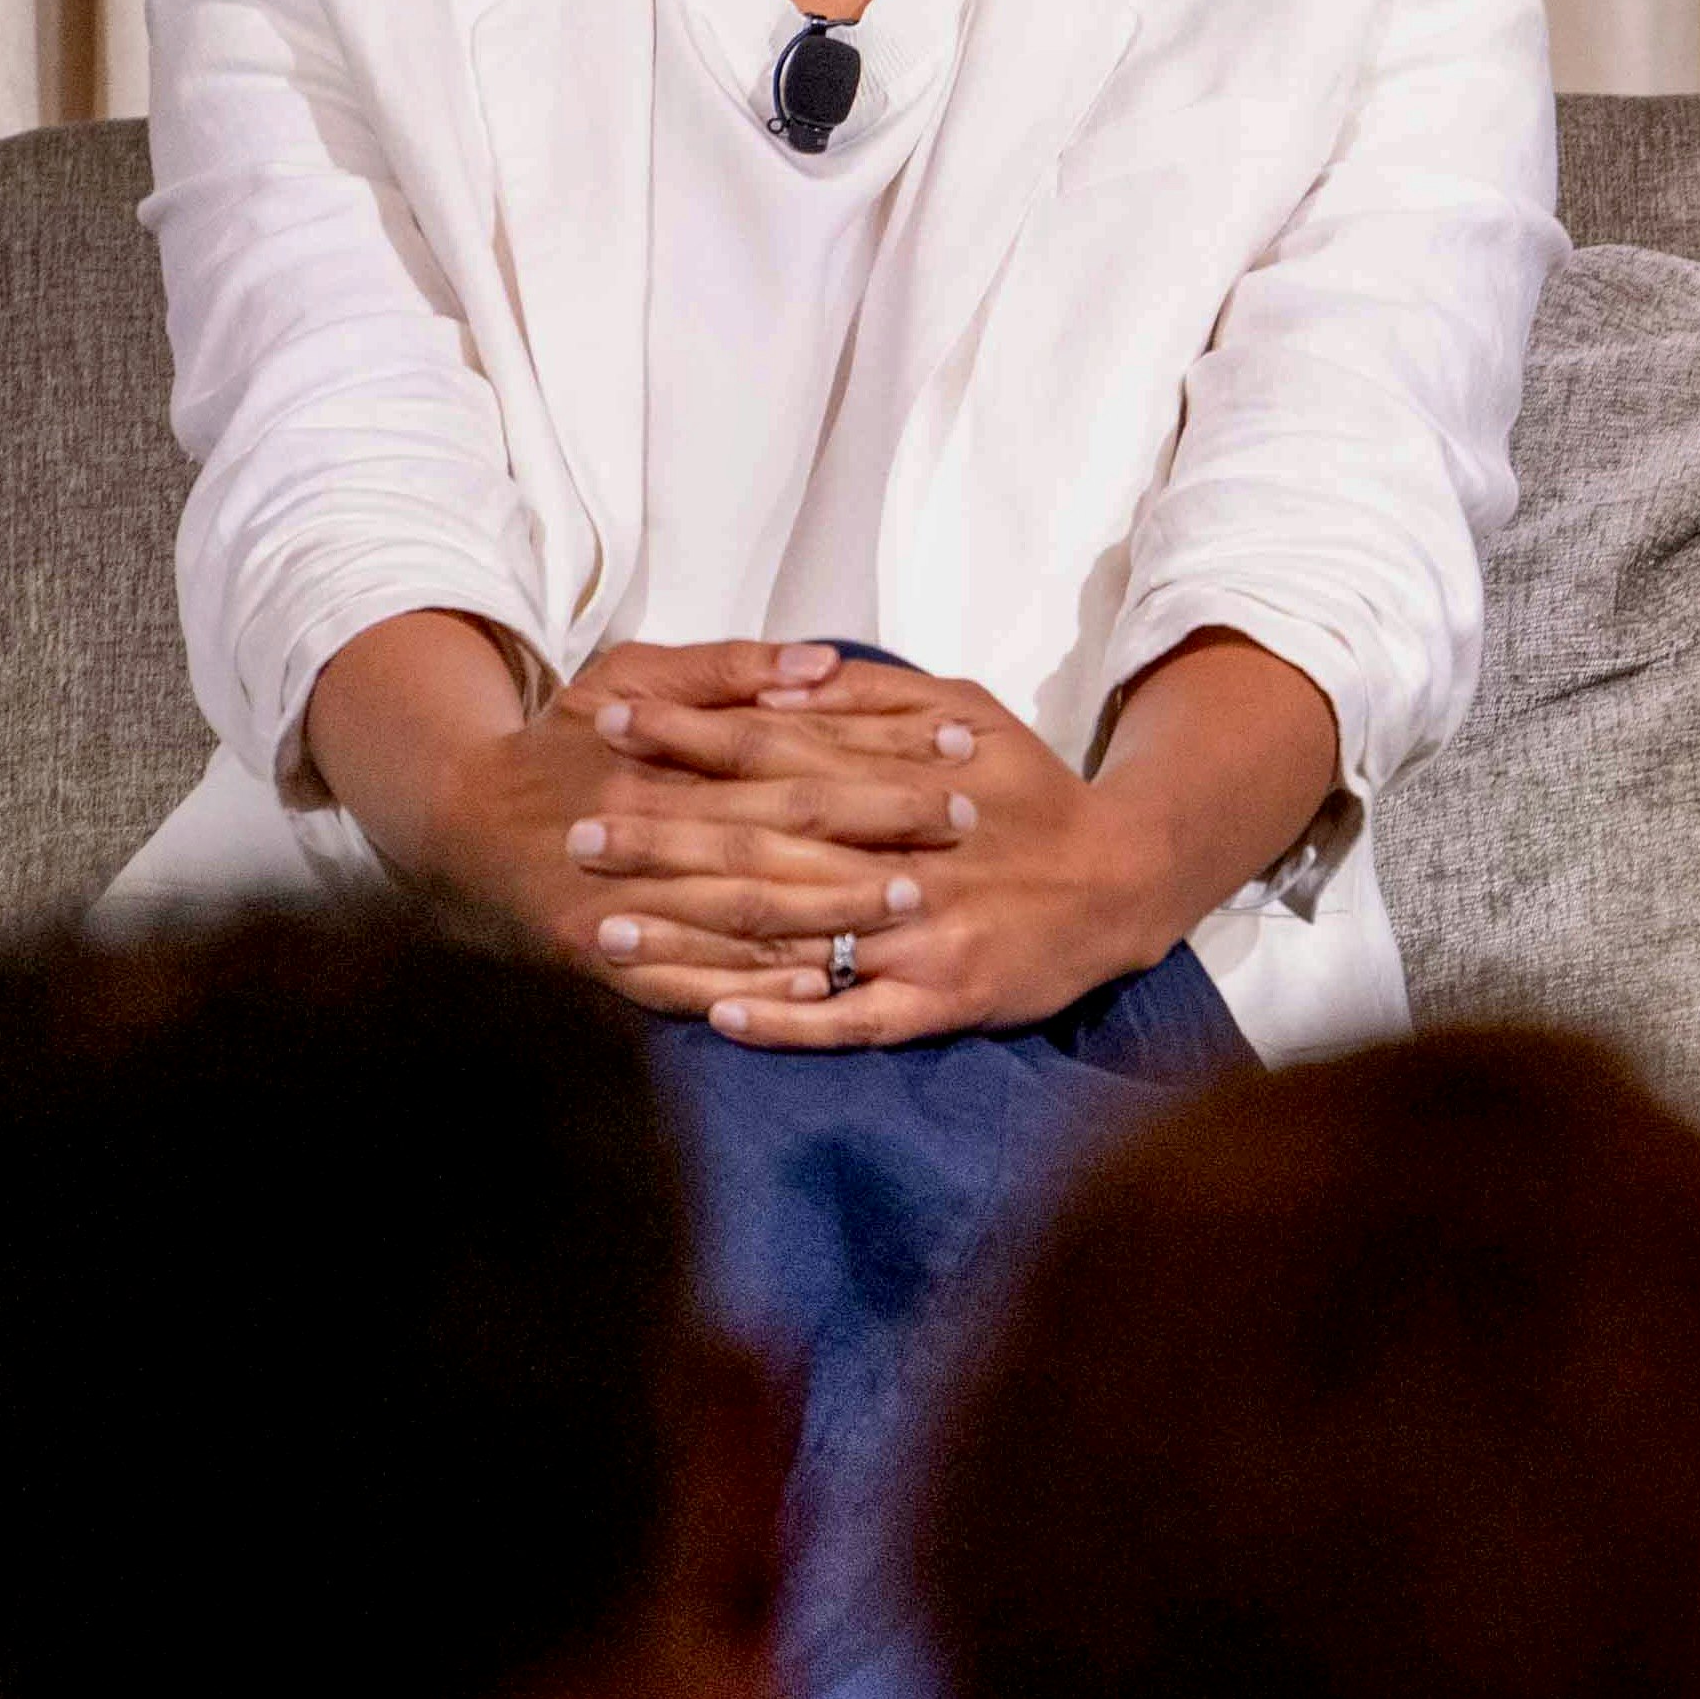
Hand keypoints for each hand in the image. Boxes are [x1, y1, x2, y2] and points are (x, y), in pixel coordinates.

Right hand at [312, 623, 966, 977]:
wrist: (453, 825)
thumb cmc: (561, 742)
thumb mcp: (629, 678)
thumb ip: (727, 670)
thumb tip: (822, 662)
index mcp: (662, 760)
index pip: (794, 758)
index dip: (881, 757)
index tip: (959, 750)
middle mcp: (646, 831)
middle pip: (781, 837)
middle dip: (879, 836)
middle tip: (965, 830)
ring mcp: (622, 904)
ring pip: (743, 913)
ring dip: (832, 914)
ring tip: (916, 905)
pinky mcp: (601, 959)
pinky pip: (685, 982)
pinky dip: (749, 987)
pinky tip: (813, 987)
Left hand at [601, 660, 1198, 1048]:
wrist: (1126, 879)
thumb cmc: (1033, 789)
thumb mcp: (966, 710)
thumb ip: (871, 698)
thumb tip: (781, 679)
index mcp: (902, 779)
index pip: (778, 750)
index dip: (690, 736)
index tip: (612, 722)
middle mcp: (904, 858)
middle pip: (764, 846)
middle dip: (662, 841)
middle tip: (573, 835)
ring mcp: (922, 936)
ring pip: (793, 937)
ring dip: (693, 936)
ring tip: (604, 929)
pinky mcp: (944, 1000)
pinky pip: (853, 1018)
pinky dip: (787, 1019)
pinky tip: (717, 1016)